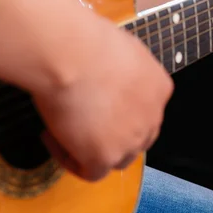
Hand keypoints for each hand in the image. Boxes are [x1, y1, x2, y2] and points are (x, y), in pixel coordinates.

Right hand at [34, 17, 173, 181]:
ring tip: (62, 128)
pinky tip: (52, 137)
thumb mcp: (120, 49)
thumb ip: (122, 70)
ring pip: (117, 159)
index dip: (120, 110)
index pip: (146, 111)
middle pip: (136, 138)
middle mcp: (152, 116)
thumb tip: (105, 74)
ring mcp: (131, 139)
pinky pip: (90, 172)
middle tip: (81, 122)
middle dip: (110, 133)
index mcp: (159, 87)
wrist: (71, 53)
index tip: (96, 101)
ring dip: (91, 149)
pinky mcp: (106, 156)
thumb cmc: (86, 40)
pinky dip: (70, 159)